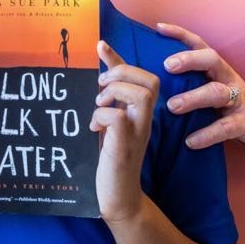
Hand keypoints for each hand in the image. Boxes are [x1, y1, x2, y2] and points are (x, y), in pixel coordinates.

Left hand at [90, 41, 157, 221]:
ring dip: (115, 92)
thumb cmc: (111, 161)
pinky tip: (94, 129)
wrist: (118, 198)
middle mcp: (143, 121)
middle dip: (122, 73)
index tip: (99, 45)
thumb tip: (94, 80)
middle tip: (100, 88)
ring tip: (99, 106)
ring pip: (141, 94)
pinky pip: (119, 118)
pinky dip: (103, 116)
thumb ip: (105, 104)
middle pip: (150, 80)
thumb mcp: (108, 126)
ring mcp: (137, 133)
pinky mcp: (124, 147)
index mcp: (140, 114)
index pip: (140, 76)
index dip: (118, 58)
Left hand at [157, 22, 244, 161]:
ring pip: (217, 93)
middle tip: (167, 66)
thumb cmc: (235, 109)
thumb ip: (193, 85)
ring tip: (172, 106)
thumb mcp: (215, 92)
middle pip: (212, 61)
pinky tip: (190, 141)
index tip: (159, 28)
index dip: (181, 34)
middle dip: (190, 60)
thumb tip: (154, 84)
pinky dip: (207, 134)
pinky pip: (226, 127)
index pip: (201, 45)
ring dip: (194, 98)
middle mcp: (230, 80)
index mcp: (220, 70)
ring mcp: (241, 101)